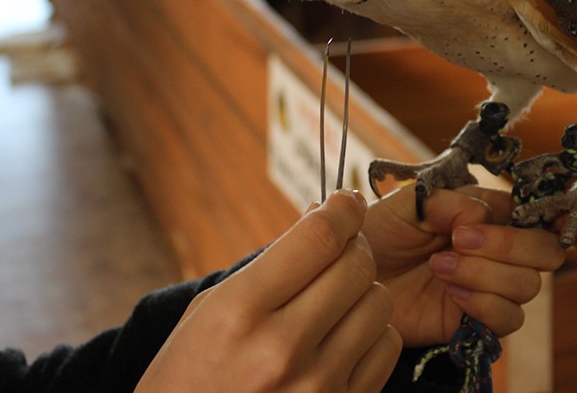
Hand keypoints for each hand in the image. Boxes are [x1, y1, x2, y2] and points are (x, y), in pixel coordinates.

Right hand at [136, 190, 401, 392]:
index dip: (341, 210)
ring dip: (364, 290)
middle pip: (356, 266)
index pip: (318, 238)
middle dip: (354, 246)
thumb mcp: (210, 312)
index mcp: (240, 312)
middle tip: (340, 249)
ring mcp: (317, 387)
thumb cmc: (190, 377)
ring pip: (380, 303)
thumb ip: (267, 267)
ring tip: (336, 299)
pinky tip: (344, 337)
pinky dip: (373, 334)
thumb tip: (324, 217)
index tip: (345, 202)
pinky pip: (387, 348)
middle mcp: (281, 349)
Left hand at [363, 185, 576, 346]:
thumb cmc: (377, 231)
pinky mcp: (474, 320)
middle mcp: (497, 249)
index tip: (572, 227)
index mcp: (487, 212)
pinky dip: (484, 303)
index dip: (564, 218)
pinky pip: (507, 319)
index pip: (538, 213)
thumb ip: (450, 200)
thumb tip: (484, 214)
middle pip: (545, 252)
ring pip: (528, 286)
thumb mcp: (409, 202)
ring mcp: (489, 285)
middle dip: (509, 245)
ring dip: (487, 273)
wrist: (346, 276)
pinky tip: (450, 291)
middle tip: (459, 239)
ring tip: (440, 266)